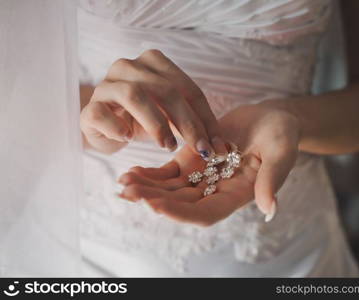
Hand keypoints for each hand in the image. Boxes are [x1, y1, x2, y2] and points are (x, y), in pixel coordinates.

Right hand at [80, 49, 226, 154]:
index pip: (187, 88)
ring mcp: (106, 85)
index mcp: (154, 63)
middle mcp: (129, 67)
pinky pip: (101, 113)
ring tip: (168, 146)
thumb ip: (194, 125)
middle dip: (187, 122)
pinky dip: (118, 127)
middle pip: (165, 89)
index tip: (218, 145)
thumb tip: (225, 147)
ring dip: (156, 123)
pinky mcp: (89, 107)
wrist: (104, 126)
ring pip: (134, 94)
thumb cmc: (142, 120)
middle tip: (200, 148)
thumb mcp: (171, 119)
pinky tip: (128, 139)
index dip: (206, 118)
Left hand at [118, 102, 300, 224]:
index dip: (181, 213)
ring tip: (123, 182)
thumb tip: (270, 209)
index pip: (206, 213)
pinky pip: (168, 173)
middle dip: (154, 200)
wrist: (270, 119)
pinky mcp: (191, 161)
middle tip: (129, 191)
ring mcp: (201, 177)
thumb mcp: (281, 152)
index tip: (157, 206)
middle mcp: (216, 192)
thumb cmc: (281, 134)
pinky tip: (131, 172)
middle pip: (181, 204)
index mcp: (237, 195)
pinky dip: (150, 174)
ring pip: (170, 190)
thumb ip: (273, 178)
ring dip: (147, 188)